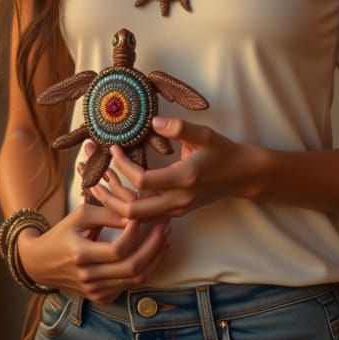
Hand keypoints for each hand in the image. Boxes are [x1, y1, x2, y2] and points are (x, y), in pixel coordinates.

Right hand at [15, 142, 170, 302]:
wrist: (40, 263)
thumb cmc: (61, 234)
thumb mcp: (80, 216)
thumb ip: (107, 215)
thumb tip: (135, 216)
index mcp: (80, 255)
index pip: (118, 250)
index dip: (135, 234)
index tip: (141, 217)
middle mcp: (88, 277)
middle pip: (132, 268)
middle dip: (153, 246)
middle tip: (165, 227)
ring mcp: (94, 290)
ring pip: (135, 280)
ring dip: (154, 259)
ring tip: (163, 239)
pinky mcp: (100, 297)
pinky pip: (129, 286)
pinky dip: (144, 270)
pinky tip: (152, 254)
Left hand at [89, 115, 265, 221]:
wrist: (243, 176)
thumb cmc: (224, 152)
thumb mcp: (204, 134)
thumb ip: (178, 127)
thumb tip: (152, 121)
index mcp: (184, 179)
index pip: (142, 180)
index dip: (122, 165)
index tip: (113, 148)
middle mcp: (178, 200)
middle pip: (132, 210)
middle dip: (109, 194)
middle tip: (95, 176)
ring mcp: (176, 210)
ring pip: (136, 218)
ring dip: (115, 203)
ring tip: (100, 183)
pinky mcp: (175, 213)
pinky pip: (145, 217)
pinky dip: (128, 206)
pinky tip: (117, 191)